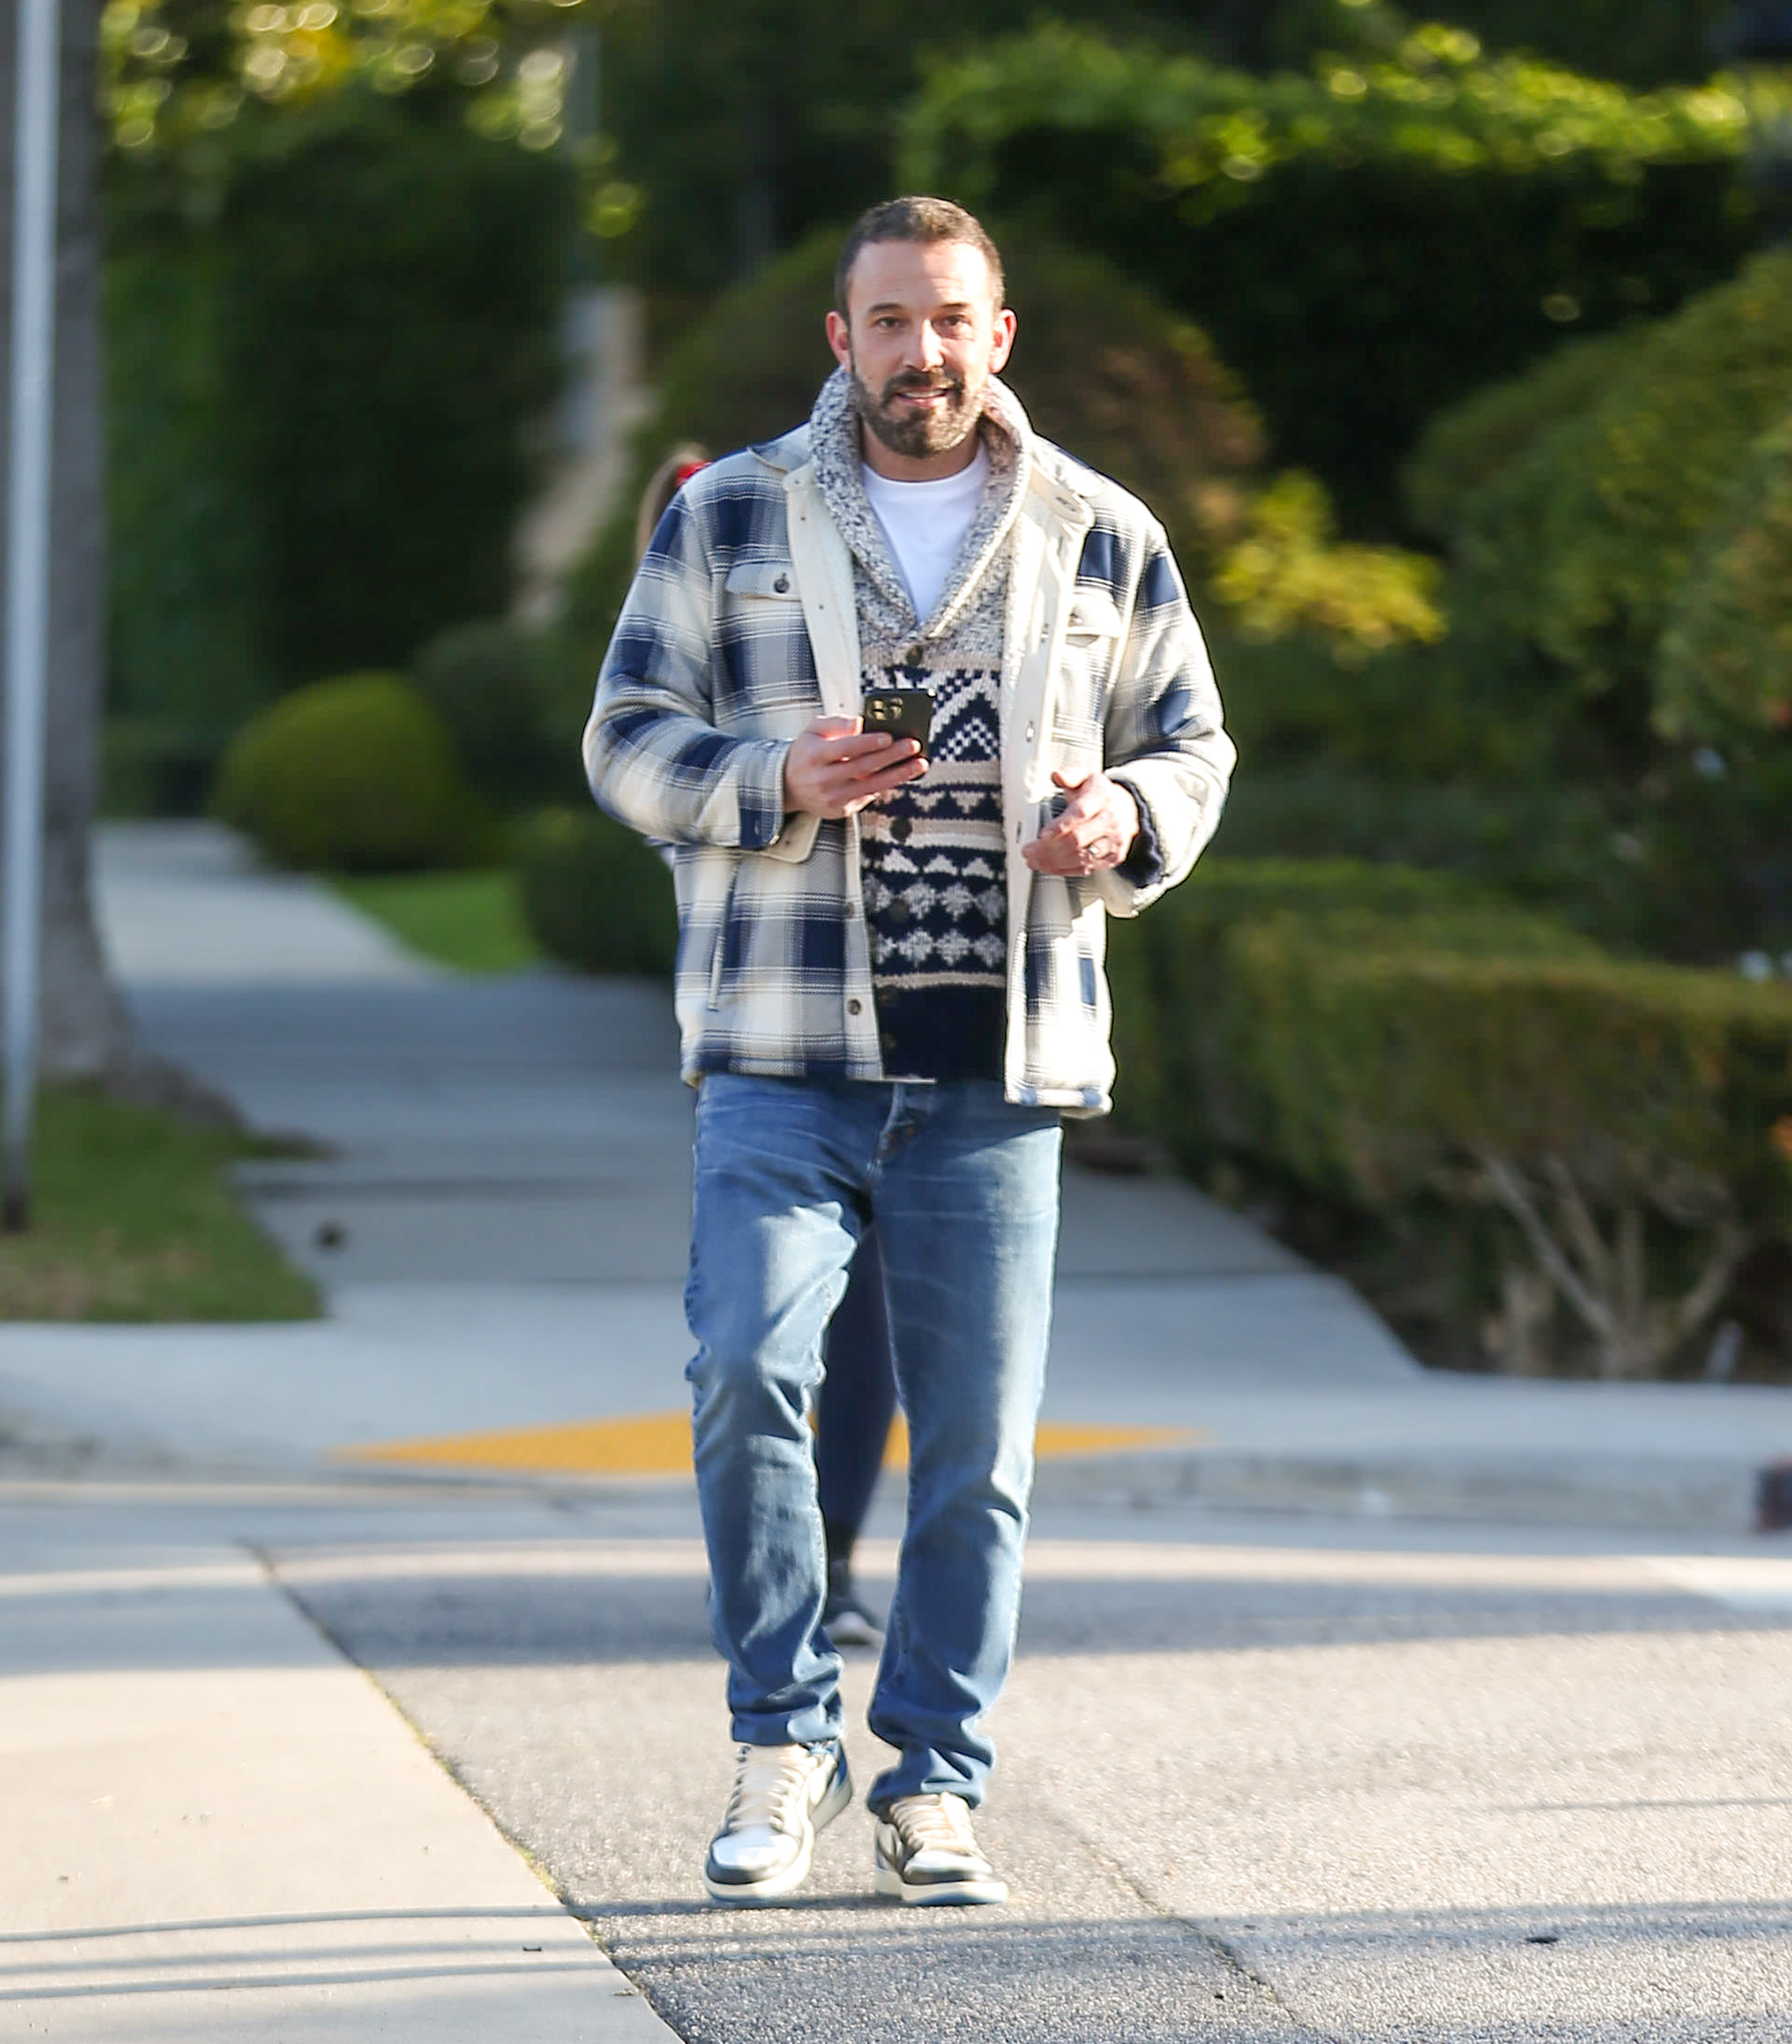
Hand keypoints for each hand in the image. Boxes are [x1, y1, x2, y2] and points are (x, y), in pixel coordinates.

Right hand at [783, 715, 925, 820]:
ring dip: (898, 775)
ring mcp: (832, 798)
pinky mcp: (840, 810)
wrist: (788, 786)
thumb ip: (836, 722)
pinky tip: (903, 774)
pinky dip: (887, 785)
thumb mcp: (813, 730)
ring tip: (919, 764)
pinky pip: (868, 796)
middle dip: (891, 756)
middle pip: (862, 767)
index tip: (889, 737)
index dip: (868, 743)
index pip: (845, 749)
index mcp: (815, 755)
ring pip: (871, 786)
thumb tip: (860, 722)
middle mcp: (822, 779)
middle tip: (913, 746)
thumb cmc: (807, 752)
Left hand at [1023, 769, 1139, 876]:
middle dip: (1050, 848)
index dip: (1060, 825)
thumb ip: (1070, 775)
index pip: (1080, 813)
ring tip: (1034, 861)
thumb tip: (1057, 775)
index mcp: (1101, 798)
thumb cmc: (1099, 795)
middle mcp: (1110, 821)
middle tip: (1029, 851)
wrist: (1127, 809)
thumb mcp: (1086, 777)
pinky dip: (1065, 870)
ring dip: (1054, 862)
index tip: (1042, 834)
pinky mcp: (1113, 857)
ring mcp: (1113, 841)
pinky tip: (1049, 867)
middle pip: (1078, 839)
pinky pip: (1087, 868)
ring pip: (1082, 857)